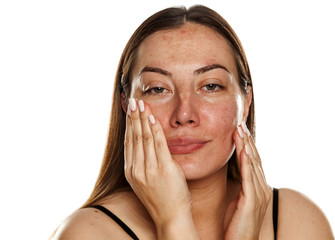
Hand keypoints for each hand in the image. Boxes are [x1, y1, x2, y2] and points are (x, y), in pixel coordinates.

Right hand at [124, 98, 198, 238]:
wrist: (170, 217)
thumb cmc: (162, 199)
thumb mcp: (147, 181)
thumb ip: (144, 164)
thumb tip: (146, 147)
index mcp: (131, 172)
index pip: (129, 143)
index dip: (129, 125)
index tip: (131, 112)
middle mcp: (136, 169)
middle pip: (134, 137)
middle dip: (134, 117)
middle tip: (134, 101)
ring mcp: (149, 170)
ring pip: (144, 138)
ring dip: (143, 119)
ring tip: (142, 105)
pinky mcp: (163, 170)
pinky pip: (158, 144)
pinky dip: (154, 129)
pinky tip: (152, 118)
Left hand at [225, 121, 271, 239]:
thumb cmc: (237, 225)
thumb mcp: (238, 201)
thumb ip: (240, 186)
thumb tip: (234, 172)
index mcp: (257, 187)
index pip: (252, 161)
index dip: (246, 144)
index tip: (238, 129)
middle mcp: (261, 187)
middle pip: (254, 158)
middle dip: (247, 140)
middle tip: (239, 123)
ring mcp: (259, 194)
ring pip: (252, 164)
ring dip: (246, 146)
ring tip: (240, 130)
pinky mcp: (253, 201)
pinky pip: (249, 178)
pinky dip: (247, 162)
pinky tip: (244, 150)